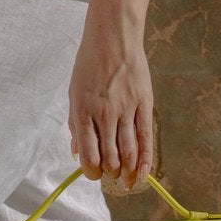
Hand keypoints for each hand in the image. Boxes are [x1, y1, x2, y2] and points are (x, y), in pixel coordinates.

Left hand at [68, 27, 153, 188]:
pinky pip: (146, 138)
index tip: (94, 173)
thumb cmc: (89, 65)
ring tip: (127, 181)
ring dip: (128, 172)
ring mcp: (125, 110)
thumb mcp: (74, 93)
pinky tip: (143, 174)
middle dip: (110, 174)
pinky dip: (145, 160)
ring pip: (129, 152)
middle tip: (111, 175)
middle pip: (110, 158)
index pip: (88, 155)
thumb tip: (77, 152)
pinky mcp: (144, 105)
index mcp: (82, 112)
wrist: (113, 39)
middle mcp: (104, 115)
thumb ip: (75, 124)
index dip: (91, 171)